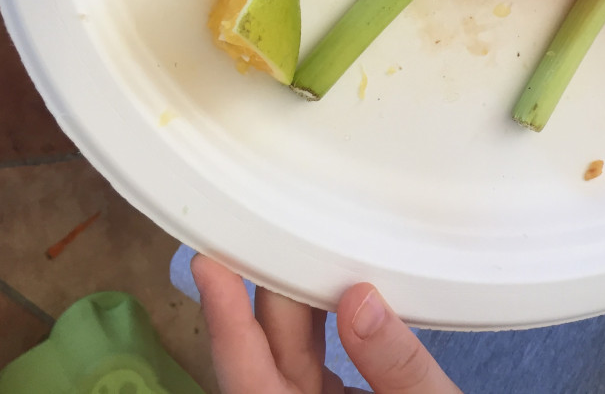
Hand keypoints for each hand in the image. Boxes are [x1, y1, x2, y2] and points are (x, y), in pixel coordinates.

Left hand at [191, 254, 463, 393]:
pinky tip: (336, 290)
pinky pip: (312, 363)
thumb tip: (359, 299)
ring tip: (307, 249)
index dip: (225, 319)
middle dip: (271, 293)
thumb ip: (396, 365)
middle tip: (280, 230)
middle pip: (265, 355)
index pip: (247, 375)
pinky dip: (322, 325)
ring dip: (298, 305)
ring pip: (287, 356)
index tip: (209, 266)